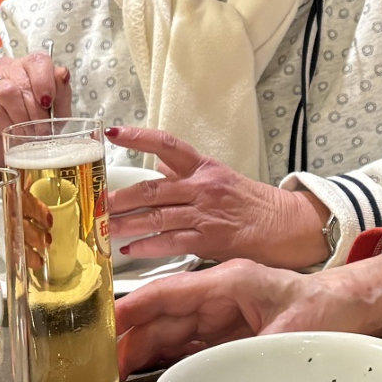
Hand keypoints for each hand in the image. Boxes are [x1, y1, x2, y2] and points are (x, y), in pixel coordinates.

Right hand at [0, 55, 71, 164]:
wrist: (6, 140)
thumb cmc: (33, 122)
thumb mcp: (54, 111)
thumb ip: (61, 93)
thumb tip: (63, 74)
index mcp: (32, 67)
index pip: (39, 61)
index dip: (46, 81)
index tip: (49, 103)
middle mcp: (10, 68)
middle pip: (25, 81)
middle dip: (37, 110)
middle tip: (43, 131)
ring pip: (8, 91)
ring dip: (22, 116)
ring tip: (29, 133)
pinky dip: (6, 124)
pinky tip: (12, 133)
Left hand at [105, 125, 330, 268]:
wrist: (287, 225)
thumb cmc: (254, 203)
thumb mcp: (221, 177)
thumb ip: (186, 171)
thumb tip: (157, 163)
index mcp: (204, 168)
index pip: (167, 144)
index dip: (138, 137)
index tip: (111, 132)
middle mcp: (203, 187)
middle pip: (153, 188)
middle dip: (119, 197)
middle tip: (94, 201)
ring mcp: (206, 214)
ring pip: (157, 216)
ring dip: (126, 223)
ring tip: (102, 228)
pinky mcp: (210, 240)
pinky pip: (172, 242)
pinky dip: (148, 246)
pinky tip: (130, 249)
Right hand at [115, 251, 381, 377]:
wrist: (350, 308)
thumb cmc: (325, 309)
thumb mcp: (292, 332)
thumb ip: (254, 355)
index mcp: (230, 282)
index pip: (169, 292)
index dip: (132, 309)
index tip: (102, 325)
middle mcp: (218, 295)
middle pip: (161, 315)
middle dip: (127, 339)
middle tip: (98, 368)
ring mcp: (219, 314)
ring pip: (168, 331)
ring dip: (140, 351)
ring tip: (110, 377)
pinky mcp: (224, 332)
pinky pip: (184, 344)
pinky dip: (161, 359)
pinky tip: (140, 375)